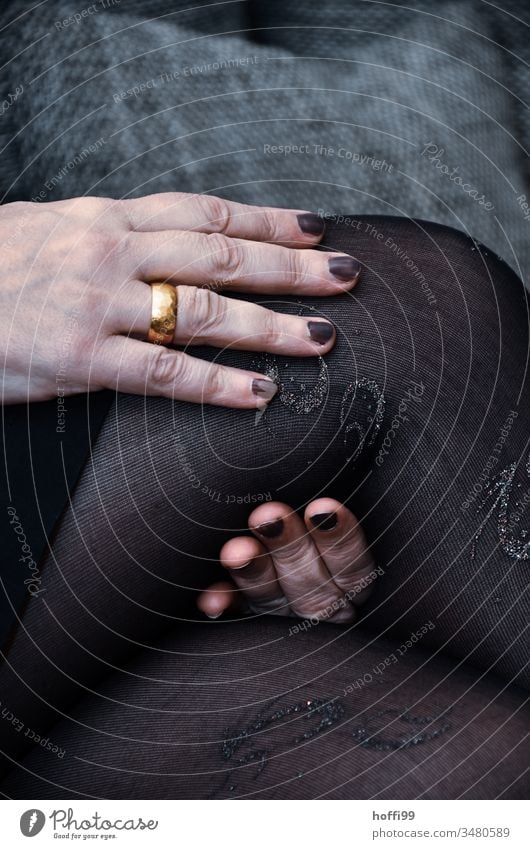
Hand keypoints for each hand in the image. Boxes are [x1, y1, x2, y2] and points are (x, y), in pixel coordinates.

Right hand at [1, 194, 360, 405]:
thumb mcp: (52, 228)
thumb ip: (112, 237)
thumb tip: (163, 244)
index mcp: (107, 219)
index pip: (204, 213)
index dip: (266, 219)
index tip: (314, 227)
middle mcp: (113, 252)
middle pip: (222, 256)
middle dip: (292, 267)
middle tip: (345, 276)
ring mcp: (99, 305)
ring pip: (206, 310)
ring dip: (271, 325)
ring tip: (322, 337)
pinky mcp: (81, 359)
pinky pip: (165, 372)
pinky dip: (218, 384)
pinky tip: (260, 393)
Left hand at [197, 498, 377, 621]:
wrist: (298, 614)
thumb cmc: (320, 525)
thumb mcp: (331, 523)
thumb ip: (331, 515)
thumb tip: (325, 497)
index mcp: (350, 582)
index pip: (354, 566)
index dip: (340, 539)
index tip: (321, 507)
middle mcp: (321, 603)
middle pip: (310, 580)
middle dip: (288, 545)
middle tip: (266, 515)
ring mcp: (284, 616)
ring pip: (272, 596)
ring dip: (254, 571)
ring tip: (236, 549)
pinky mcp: (251, 624)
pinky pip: (237, 616)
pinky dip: (225, 604)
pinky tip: (212, 600)